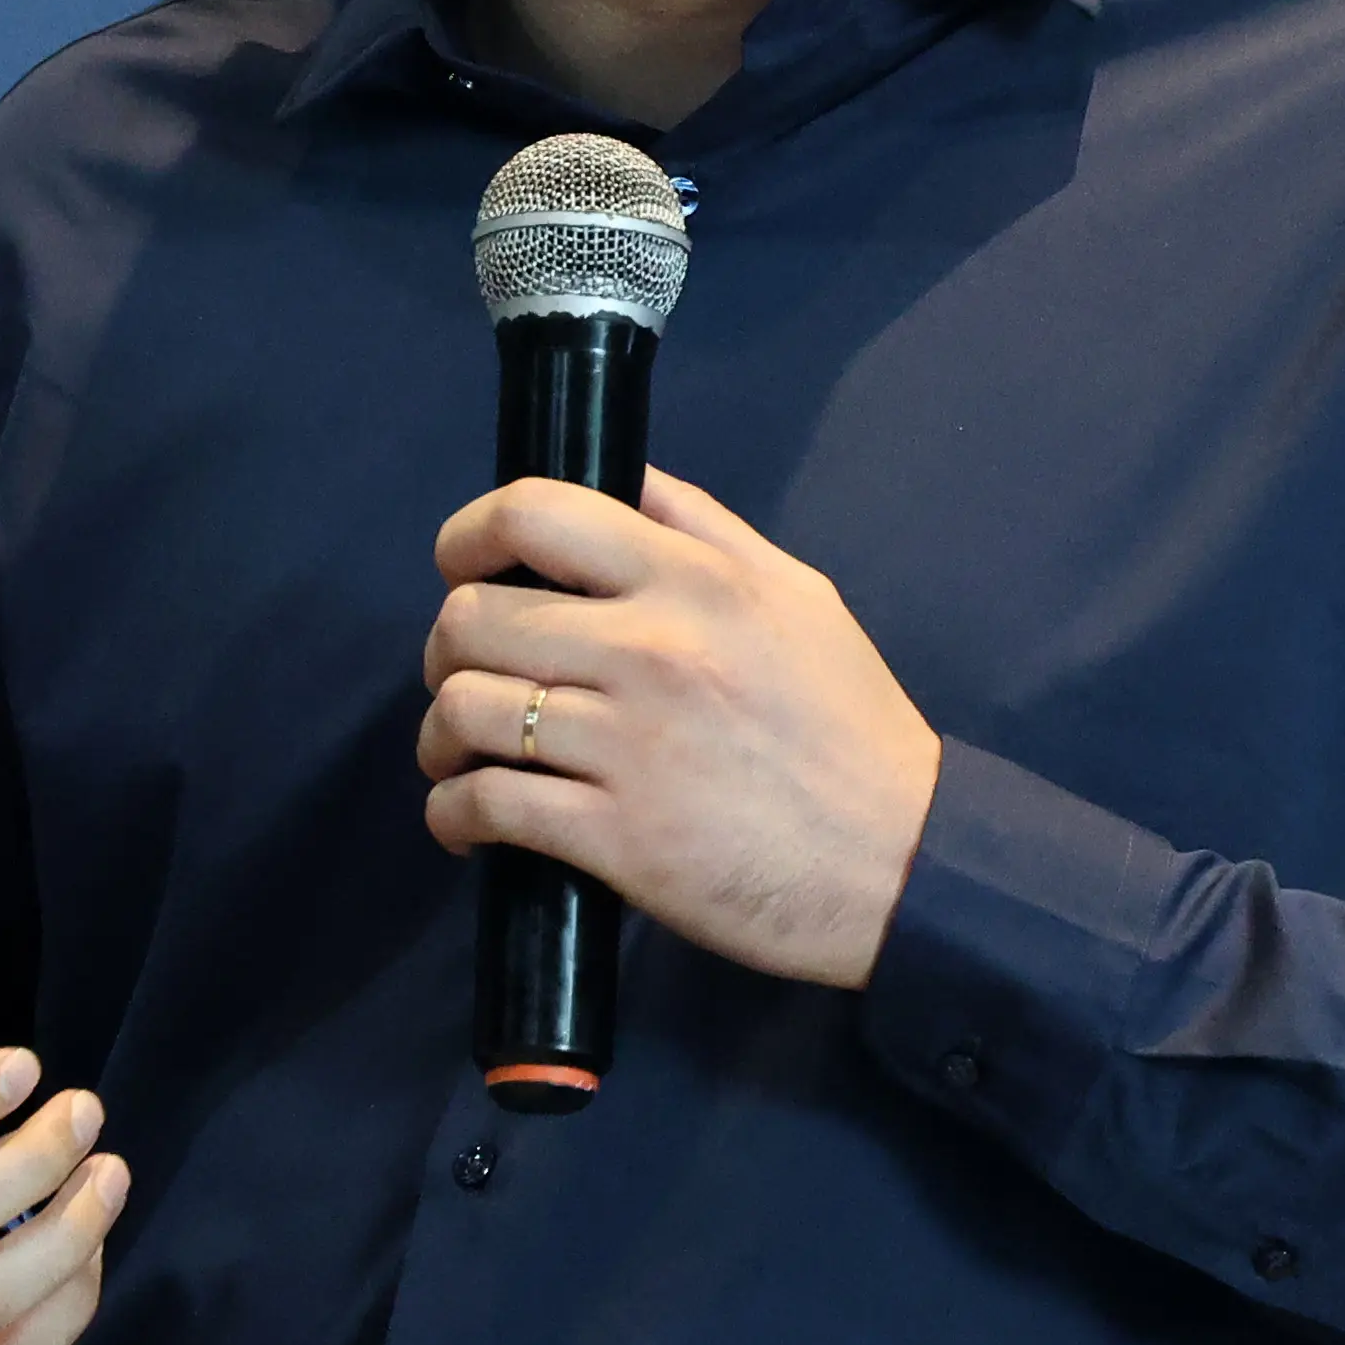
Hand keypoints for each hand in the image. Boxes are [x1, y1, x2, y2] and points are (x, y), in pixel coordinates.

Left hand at [414, 467, 944, 990]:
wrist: (904, 862)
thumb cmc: (852, 727)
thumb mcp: (797, 596)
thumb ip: (705, 530)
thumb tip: (620, 481)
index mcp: (693, 581)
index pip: (535, 513)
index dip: (468, 534)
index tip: (463, 566)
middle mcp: (649, 650)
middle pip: (474, 618)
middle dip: (445, 649)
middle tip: (466, 675)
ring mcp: (627, 746)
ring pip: (466, 711)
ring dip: (439, 736)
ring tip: (458, 754)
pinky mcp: (616, 839)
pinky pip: (487, 806)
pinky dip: (454, 814)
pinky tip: (468, 821)